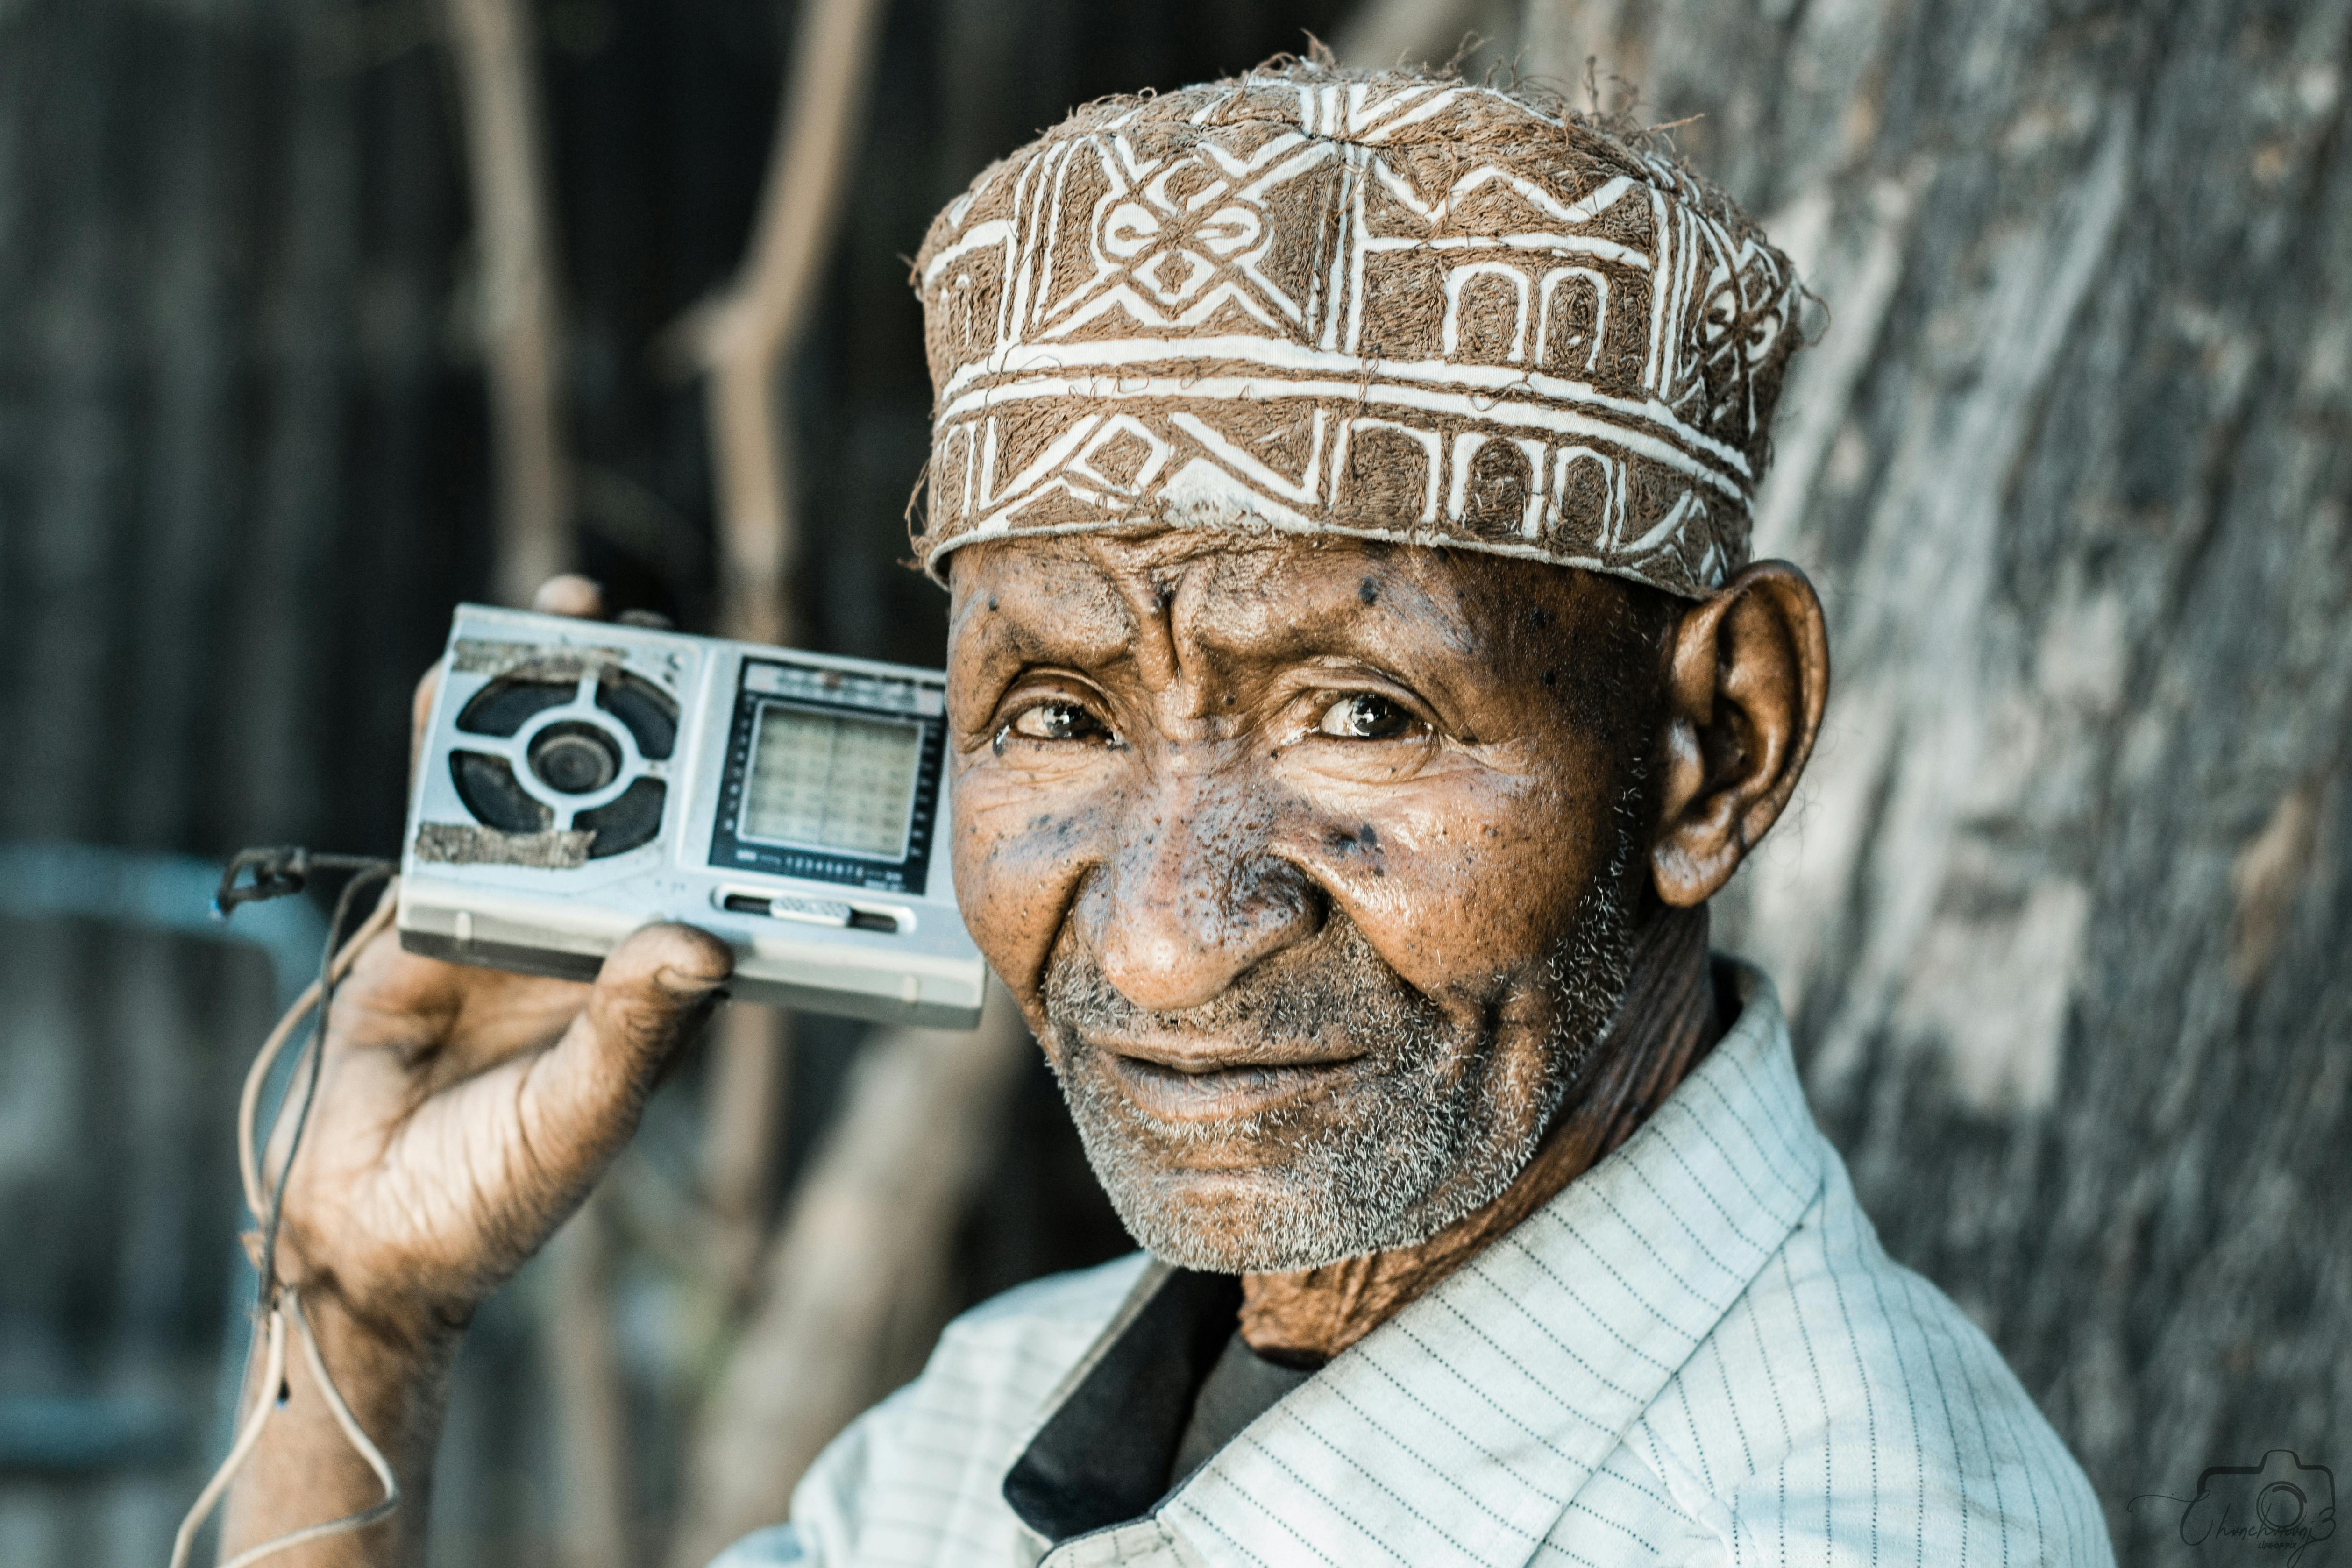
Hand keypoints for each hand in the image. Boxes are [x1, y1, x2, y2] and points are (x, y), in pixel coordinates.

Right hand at [265, 573, 730, 1347]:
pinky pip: (446, 812)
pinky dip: (452, 747)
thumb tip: (696, 947)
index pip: (712, 871)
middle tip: (661, 638)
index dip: (739, 797)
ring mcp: (516, 914)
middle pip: (634, 804)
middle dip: (648, 715)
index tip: (767, 721)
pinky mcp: (432, 911)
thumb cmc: (492, 1202)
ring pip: (542, 789)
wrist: (369, 1237)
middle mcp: (597, 934)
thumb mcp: (576, 1122)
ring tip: (568, 618)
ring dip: (552, 704)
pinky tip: (464, 680)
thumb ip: (630, 1037)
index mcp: (657, 980)